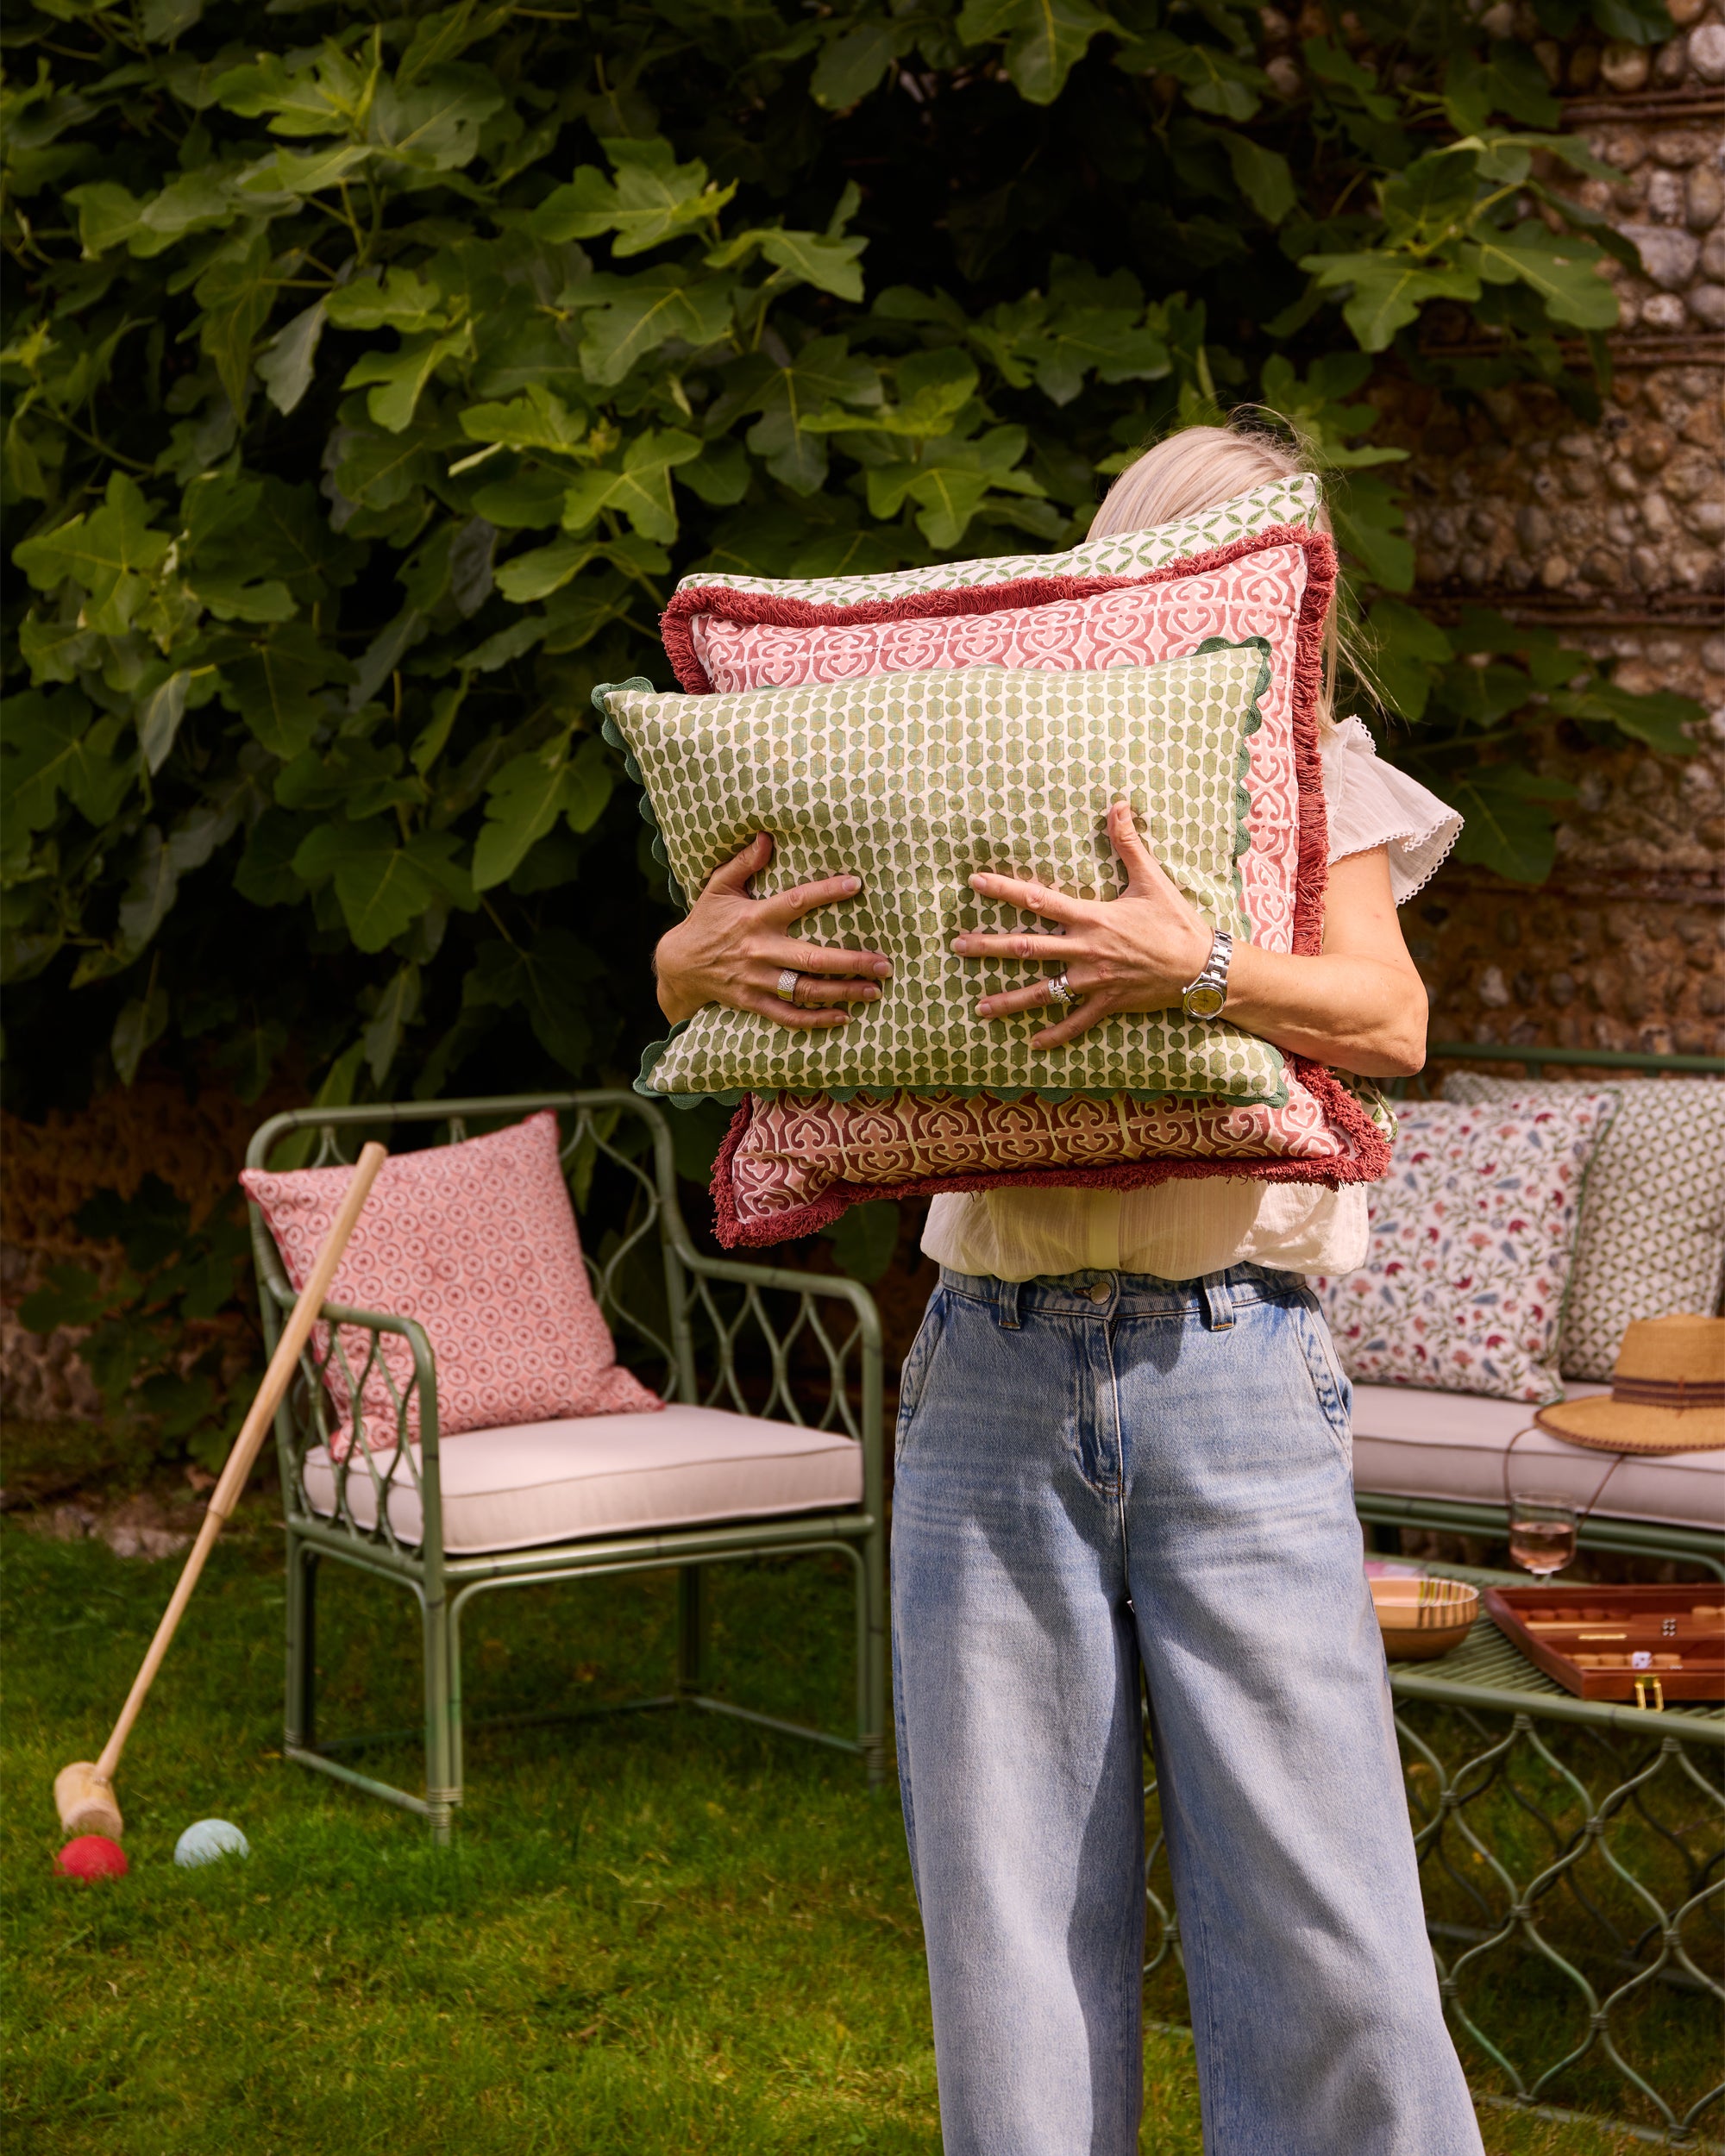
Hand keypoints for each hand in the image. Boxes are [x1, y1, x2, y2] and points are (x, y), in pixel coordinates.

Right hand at [653, 833, 890, 1029]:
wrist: (678, 964)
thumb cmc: (705, 921)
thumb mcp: (719, 887)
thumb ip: (744, 863)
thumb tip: (767, 837)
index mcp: (755, 917)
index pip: (795, 901)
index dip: (825, 892)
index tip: (855, 884)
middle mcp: (759, 950)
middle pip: (811, 958)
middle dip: (851, 962)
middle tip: (884, 964)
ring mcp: (756, 980)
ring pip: (805, 990)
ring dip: (842, 992)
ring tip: (874, 991)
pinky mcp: (752, 1002)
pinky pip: (787, 1015)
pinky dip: (815, 1020)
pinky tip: (843, 1017)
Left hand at [950, 801, 1212, 1047]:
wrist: (1203, 967)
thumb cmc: (1177, 922)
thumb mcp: (1152, 880)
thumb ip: (1128, 844)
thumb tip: (1117, 805)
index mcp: (1092, 918)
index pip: (1039, 900)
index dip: (1005, 890)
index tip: (975, 884)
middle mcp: (1086, 951)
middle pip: (1027, 948)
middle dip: (989, 947)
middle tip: (956, 946)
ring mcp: (1094, 981)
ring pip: (1043, 992)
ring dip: (1009, 1001)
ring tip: (979, 1008)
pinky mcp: (1107, 1004)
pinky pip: (1076, 1022)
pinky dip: (1055, 1034)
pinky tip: (1033, 1044)